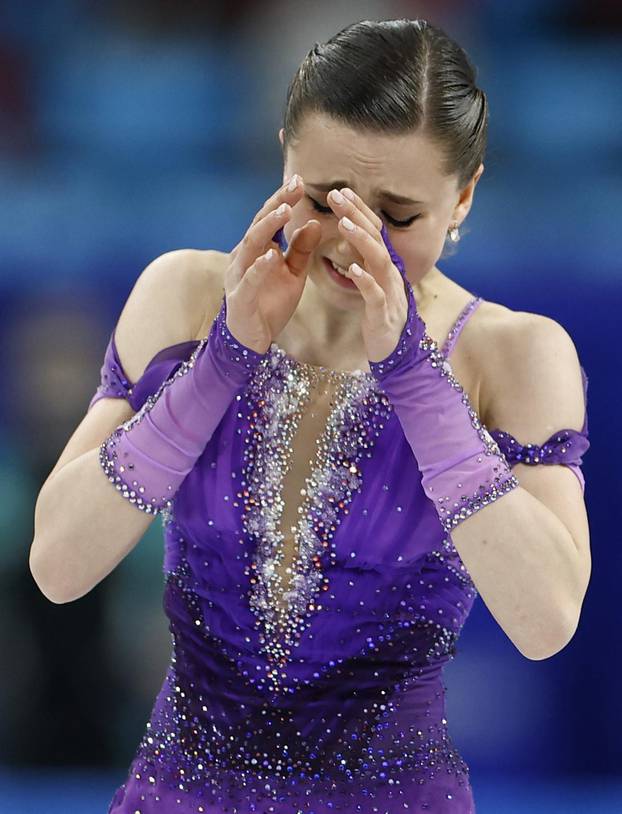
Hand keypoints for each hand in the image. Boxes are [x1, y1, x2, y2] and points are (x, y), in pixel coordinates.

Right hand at [224, 175, 321, 353]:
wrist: (252, 340)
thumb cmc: (270, 305)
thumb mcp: (293, 275)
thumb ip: (301, 250)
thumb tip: (315, 224)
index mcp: (256, 250)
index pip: (269, 218)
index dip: (283, 200)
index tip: (301, 182)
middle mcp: (244, 257)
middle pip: (259, 224)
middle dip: (277, 204)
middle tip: (296, 186)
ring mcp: (239, 276)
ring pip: (251, 245)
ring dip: (268, 227)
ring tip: (285, 211)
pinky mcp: (240, 298)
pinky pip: (249, 279)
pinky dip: (260, 266)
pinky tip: (272, 255)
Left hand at [323, 187, 414, 362]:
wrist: (396, 353)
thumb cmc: (381, 318)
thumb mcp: (373, 285)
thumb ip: (366, 262)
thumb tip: (355, 236)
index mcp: (384, 267)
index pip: (374, 231)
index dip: (358, 210)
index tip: (340, 191)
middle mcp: (390, 274)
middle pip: (375, 238)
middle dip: (356, 215)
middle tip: (336, 195)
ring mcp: (389, 292)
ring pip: (377, 260)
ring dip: (361, 240)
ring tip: (343, 223)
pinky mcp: (383, 314)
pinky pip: (375, 294)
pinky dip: (365, 280)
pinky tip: (352, 268)